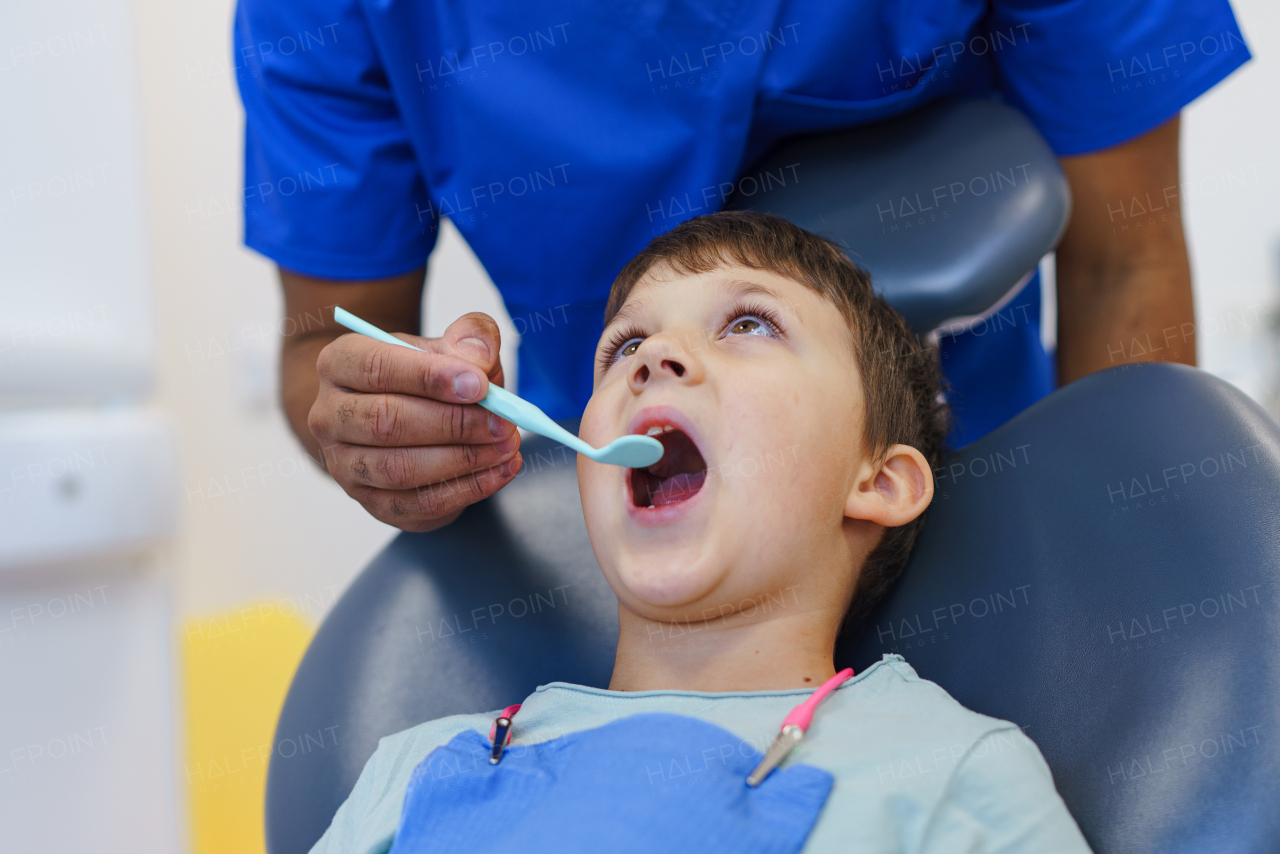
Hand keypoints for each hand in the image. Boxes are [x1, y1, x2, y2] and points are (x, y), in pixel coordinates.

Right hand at [308, 311, 521, 530]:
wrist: (407, 416)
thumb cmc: (428, 378)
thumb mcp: (451, 345)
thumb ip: (471, 337)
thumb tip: (479, 359)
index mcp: (340, 363)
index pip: (377, 368)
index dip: (430, 377)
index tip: (479, 385)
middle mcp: (330, 415)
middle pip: (386, 421)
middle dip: (454, 423)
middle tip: (502, 422)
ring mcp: (345, 464)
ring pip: (400, 468)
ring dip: (463, 460)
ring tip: (506, 446)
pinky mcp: (371, 502)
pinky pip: (417, 503)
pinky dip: (465, 490)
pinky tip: (497, 472)